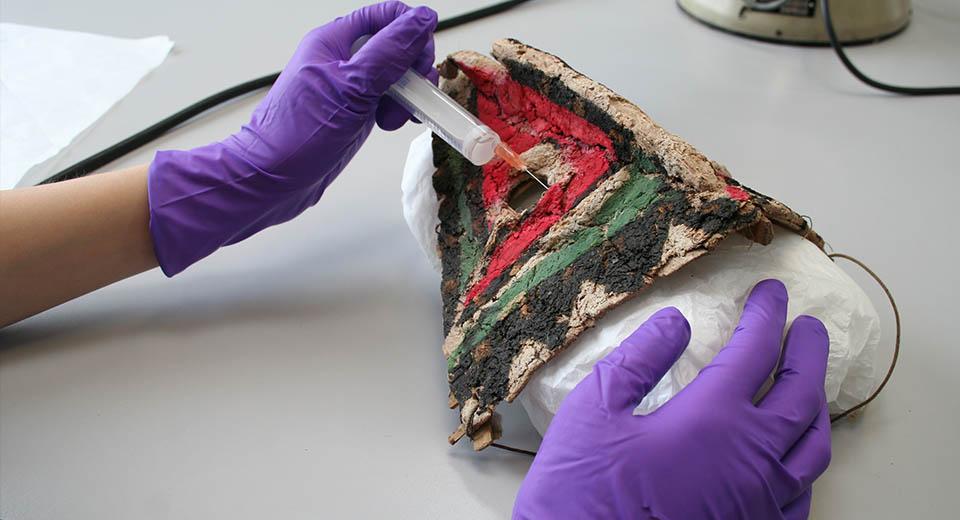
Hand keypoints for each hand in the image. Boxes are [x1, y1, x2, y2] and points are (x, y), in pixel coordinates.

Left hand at [147, 1, 437, 274]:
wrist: (272, 179)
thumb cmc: (296, 134)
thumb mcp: (351, 87)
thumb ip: (389, 52)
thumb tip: (421, 19)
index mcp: (334, 40)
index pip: (385, 16)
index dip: (411, 30)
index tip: (422, 61)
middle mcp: (342, 59)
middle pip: (395, 45)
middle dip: (412, 68)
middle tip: (412, 94)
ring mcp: (349, 87)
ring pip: (395, 75)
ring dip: (407, 93)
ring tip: (396, 117)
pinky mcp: (354, 112)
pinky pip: (388, 99)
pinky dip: (398, 110)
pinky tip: (390, 125)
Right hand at [513, 279, 831, 519]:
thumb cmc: (582, 493)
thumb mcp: (593, 411)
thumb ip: (639, 360)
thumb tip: (674, 323)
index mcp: (714, 420)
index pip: (755, 351)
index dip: (766, 315)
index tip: (771, 293)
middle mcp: (752, 460)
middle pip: (802, 394)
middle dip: (810, 353)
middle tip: (810, 328)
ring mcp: (761, 503)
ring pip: (813, 449)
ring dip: (818, 407)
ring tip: (811, 387)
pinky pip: (802, 497)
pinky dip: (806, 465)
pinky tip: (792, 458)